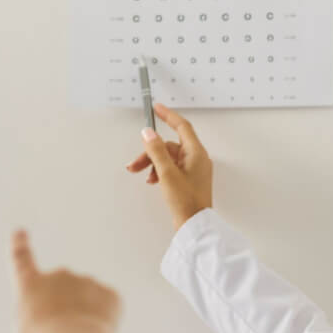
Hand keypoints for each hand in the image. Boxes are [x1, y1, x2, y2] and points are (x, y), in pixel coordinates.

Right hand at [10, 229, 126, 332]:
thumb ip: (37, 320)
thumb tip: (53, 318)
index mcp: (31, 284)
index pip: (21, 259)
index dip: (20, 246)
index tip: (20, 232)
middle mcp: (59, 275)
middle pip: (62, 292)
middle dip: (65, 309)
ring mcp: (87, 281)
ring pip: (87, 302)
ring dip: (85, 317)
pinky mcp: (110, 294)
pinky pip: (107, 309)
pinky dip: (104, 323)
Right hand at [126, 102, 213, 231]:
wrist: (194, 225)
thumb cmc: (186, 202)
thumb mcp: (167, 173)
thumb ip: (156, 151)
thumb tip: (148, 133)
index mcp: (196, 153)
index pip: (182, 126)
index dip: (168, 115)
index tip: (157, 108)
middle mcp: (196, 159)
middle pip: (170, 146)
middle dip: (151, 152)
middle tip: (135, 164)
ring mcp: (193, 170)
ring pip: (168, 158)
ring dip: (152, 163)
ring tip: (141, 174)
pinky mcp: (188, 180)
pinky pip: (171, 168)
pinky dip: (159, 171)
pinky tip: (152, 181)